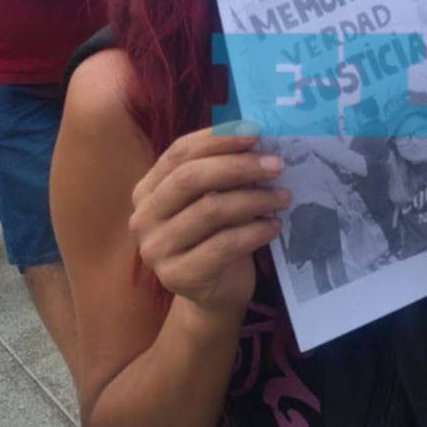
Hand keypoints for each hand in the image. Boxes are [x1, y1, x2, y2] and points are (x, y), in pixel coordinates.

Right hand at [128, 126, 288, 318]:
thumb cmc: (218, 238)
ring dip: (254, 199)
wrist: (215, 295)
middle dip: (238, 166)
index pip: (179, 153)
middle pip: (190, 178)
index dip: (217, 139)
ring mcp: (156, 249)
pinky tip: (274, 226)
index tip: (256, 131)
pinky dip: (255, 232)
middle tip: (276, 164)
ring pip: (210, 210)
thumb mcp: (216, 200)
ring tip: (283, 197)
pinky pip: (223, 245)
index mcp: (148, 190)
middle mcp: (144, 218)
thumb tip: (259, 142)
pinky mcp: (178, 276)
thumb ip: (224, 174)